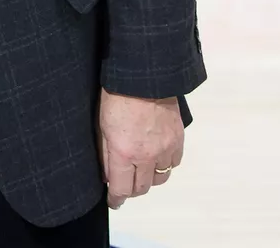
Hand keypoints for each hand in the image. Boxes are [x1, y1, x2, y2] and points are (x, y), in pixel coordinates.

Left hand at [99, 90, 183, 208]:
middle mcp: (147, 156)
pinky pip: (174, 163)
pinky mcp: (178, 139)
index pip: (121, 188)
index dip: (116, 199)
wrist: (143, 77)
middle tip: (124, 186)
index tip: (114, 202)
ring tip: (140, 171)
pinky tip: (156, 157)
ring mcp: (165, 149)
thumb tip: (108, 175)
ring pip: (160, 178)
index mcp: (124, 152)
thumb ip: (105, 154)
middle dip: (131, 190)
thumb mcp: (102, 126)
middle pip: (142, 187)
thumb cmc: (117, 96)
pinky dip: (165, 164)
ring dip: (149, 178)